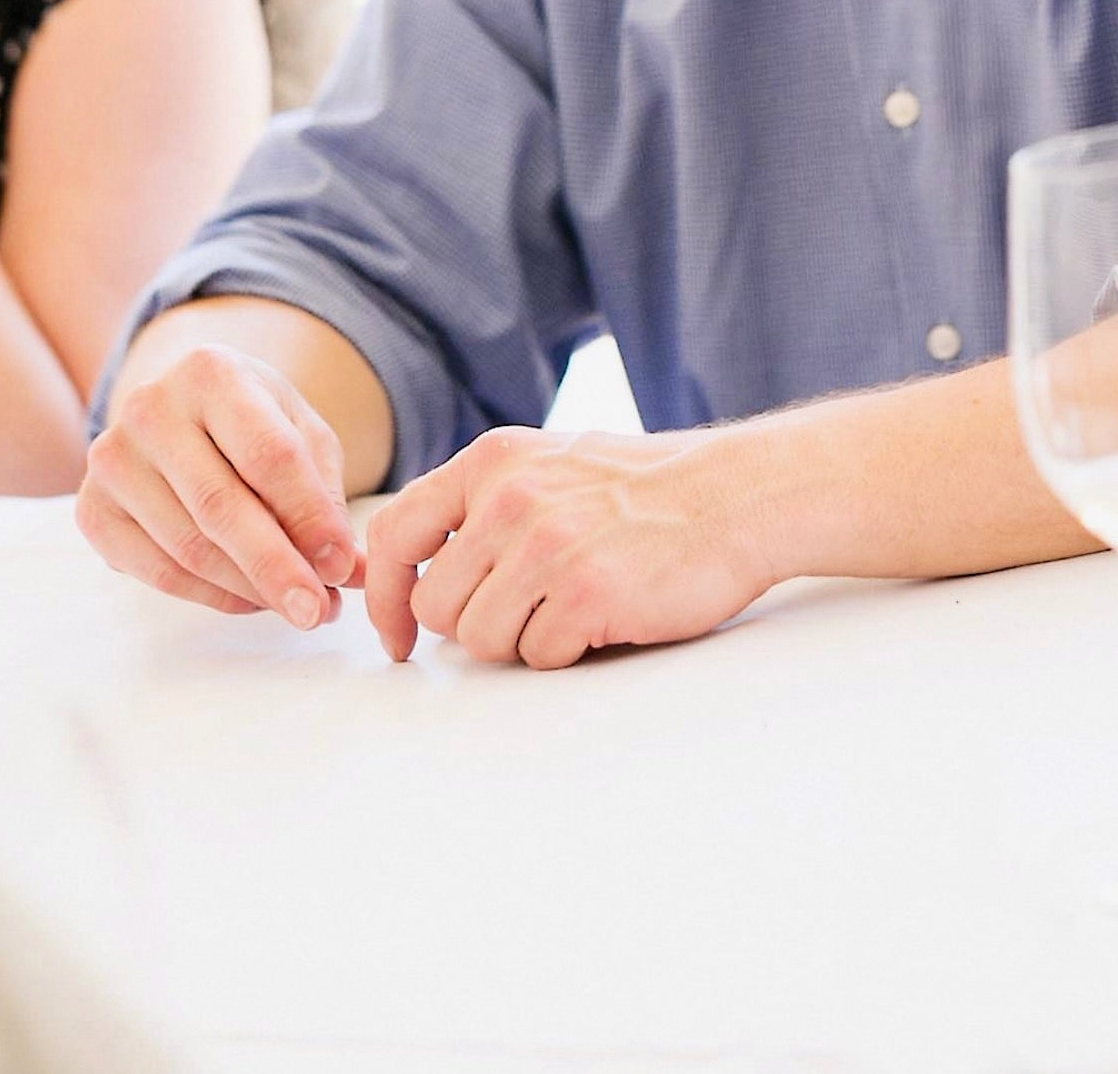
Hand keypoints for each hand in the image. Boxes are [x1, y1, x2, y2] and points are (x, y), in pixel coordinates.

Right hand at [76, 344, 362, 626]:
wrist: (185, 413)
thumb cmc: (254, 424)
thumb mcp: (301, 434)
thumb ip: (324, 497)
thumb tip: (348, 571)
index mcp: (211, 371)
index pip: (266, 454)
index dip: (307, 516)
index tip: (340, 566)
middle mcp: (149, 407)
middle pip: (220, 505)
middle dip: (276, 567)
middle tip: (319, 613)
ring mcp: (112, 458)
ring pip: (189, 547)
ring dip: (251, 589)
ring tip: (299, 606)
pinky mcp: (92, 509)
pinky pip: (158, 571)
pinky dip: (212, 596)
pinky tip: (251, 598)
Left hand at [364, 425, 772, 669]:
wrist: (732, 495)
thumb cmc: (643, 489)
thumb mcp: (547, 463)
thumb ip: (482, 502)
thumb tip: (417, 564)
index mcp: (490, 462)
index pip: (393, 534)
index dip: (385, 596)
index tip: (399, 638)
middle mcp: (508, 498)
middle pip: (435, 605)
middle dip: (473, 624)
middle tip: (529, 611)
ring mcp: (546, 545)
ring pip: (481, 639)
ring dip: (522, 640)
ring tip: (571, 605)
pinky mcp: (585, 592)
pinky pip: (539, 656)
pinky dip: (568, 650)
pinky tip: (604, 614)